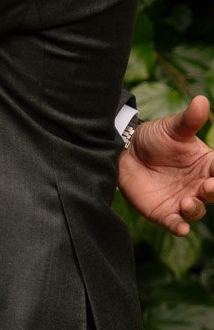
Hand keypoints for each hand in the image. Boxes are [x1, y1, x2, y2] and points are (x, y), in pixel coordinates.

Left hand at [118, 94, 213, 235]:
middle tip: (208, 185)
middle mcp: (199, 185)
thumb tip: (201, 100)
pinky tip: (181, 229)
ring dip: (195, 209)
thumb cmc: (155, 138)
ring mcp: (182, 200)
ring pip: (196, 211)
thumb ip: (189, 120)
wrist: (125, 151)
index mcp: (207, 165)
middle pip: (213, 193)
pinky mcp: (164, 212)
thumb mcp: (172, 128)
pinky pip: (175, 223)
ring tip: (187, 201)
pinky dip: (179, 227)